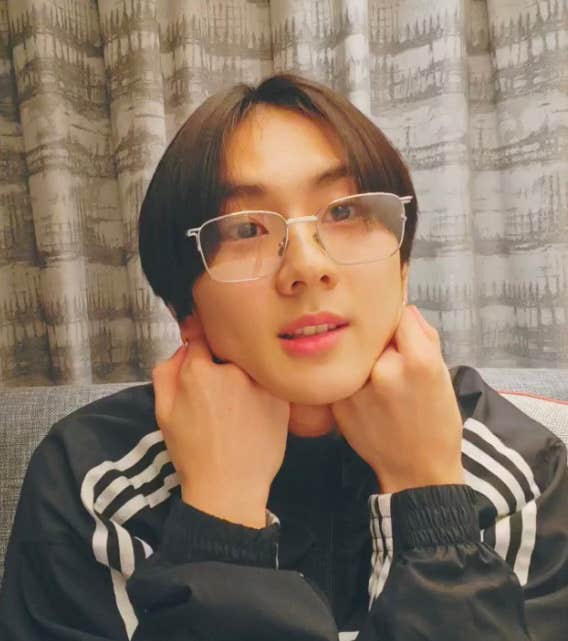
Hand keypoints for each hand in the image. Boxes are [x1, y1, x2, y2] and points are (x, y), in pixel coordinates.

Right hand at [152, 322, 289, 527]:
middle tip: (219, 392)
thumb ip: (167, 371)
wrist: (228, 487)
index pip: (202, 337)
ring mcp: (260, 383)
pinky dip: (262, 390)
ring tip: (238, 405)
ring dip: (244, 374)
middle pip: (228, 350)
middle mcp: (232, 371)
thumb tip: (184, 346)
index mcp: (199, 371)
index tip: (203, 355)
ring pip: (250, 365)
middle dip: (222, 361)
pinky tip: (254, 413)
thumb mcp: (163, 411)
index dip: (201, 346)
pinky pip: (269, 382)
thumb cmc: (193, 452)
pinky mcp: (281, 398)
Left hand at [331, 305, 463, 493]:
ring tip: (378, 382)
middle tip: (391, 361)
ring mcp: (357, 388)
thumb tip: (404, 310)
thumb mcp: (443, 376)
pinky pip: (344, 375)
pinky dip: (351, 378)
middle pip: (375, 333)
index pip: (401, 315)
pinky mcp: (338, 403)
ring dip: (364, 359)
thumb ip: (425, 337)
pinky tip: (366, 397)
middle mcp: (383, 370)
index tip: (404, 334)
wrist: (417, 471)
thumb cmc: (437, 423)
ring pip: (356, 353)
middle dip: (382, 341)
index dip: (403, 324)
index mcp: (418, 362)